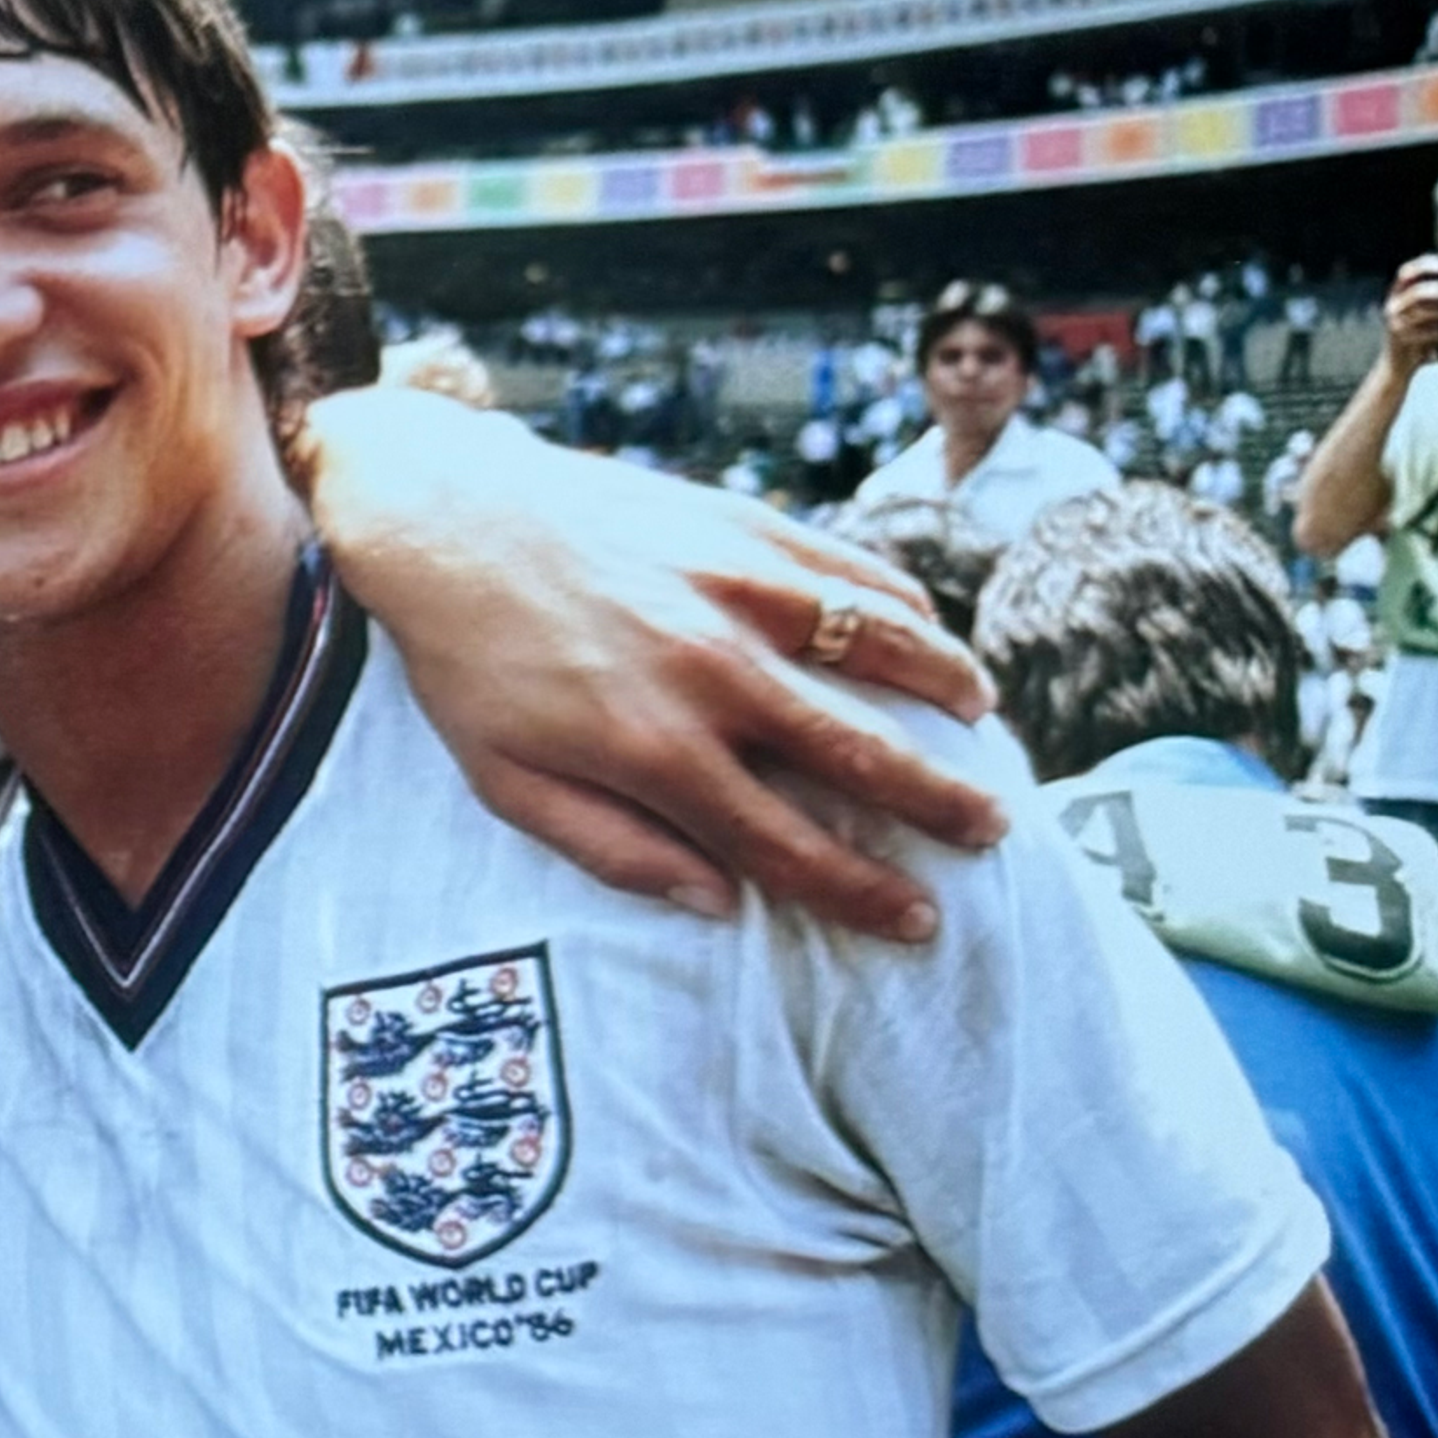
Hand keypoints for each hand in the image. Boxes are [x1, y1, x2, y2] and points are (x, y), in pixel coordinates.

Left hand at [300, 388, 1005, 940]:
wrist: (444, 515)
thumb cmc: (468, 663)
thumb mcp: (506, 782)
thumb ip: (614, 851)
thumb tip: (718, 902)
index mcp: (654, 750)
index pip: (786, 846)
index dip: (861, 893)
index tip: (917, 922)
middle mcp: (712, 673)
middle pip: (861, 755)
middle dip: (940, 803)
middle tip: (993, 834)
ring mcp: (737, 589)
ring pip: (882, 644)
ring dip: (947, 686)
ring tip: (983, 721)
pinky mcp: (742, 525)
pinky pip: (851, 569)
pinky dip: (902, 605)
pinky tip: (926, 629)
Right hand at [1378, 253, 1437, 378]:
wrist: (1397, 366)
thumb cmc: (1417, 335)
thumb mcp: (1421, 311)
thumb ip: (1433, 295)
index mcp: (1396, 294)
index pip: (1407, 272)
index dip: (1427, 265)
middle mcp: (1392, 306)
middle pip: (1416, 292)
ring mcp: (1394, 324)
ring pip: (1420, 312)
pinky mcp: (1400, 341)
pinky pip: (1424, 333)